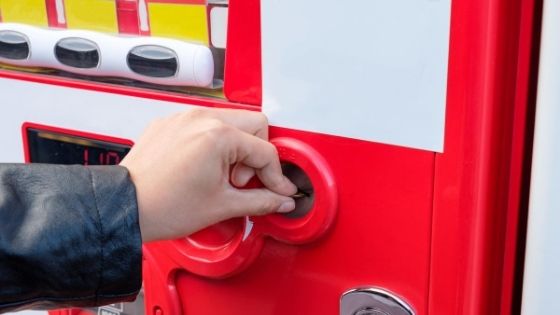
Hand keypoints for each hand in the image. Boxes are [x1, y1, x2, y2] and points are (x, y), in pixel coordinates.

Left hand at [120, 108, 296, 242]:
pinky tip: (202, 166)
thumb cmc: (162, 206)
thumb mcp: (222, 206)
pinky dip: (211, 142)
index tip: (278, 190)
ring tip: (220, 175)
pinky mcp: (169, 122)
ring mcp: (183, 117)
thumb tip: (281, 199)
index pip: (265, 150)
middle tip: (241, 181)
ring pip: (229, 121)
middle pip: (254, 124)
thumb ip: (261, 200)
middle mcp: (201, 118)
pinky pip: (203, 124)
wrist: (124, 207)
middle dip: (256, 155)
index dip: (276, 176)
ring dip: (235, 147)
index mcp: (218, 136)